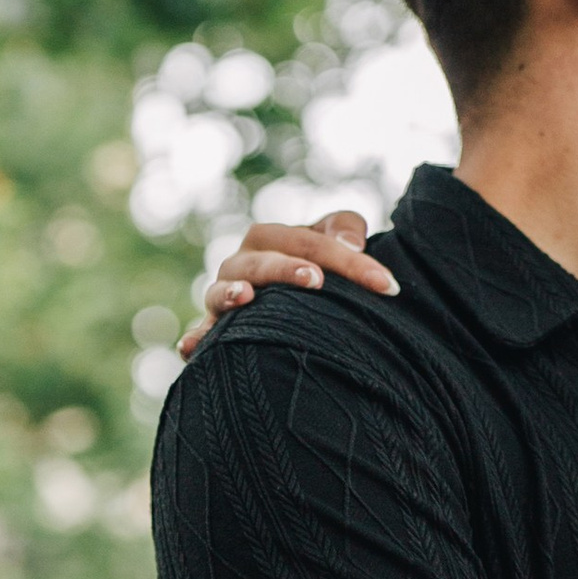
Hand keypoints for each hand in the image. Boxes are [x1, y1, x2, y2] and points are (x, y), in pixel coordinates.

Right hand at [180, 210, 397, 351]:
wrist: (293, 297)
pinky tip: (190, 348)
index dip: (350, 261)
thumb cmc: (317, 266)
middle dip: (287, 268)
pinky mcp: (215, 329)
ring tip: (245, 297)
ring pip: (220, 291)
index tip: (387, 285)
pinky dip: (194, 338)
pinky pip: (199, 333)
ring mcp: (225, 296)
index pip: (311, 243)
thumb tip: (352, 243)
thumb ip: (345, 230)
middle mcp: (243, 264)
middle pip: (261, 261)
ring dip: (230, 293)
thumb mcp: (336, 241)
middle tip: (316, 281)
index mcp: (272, 240)